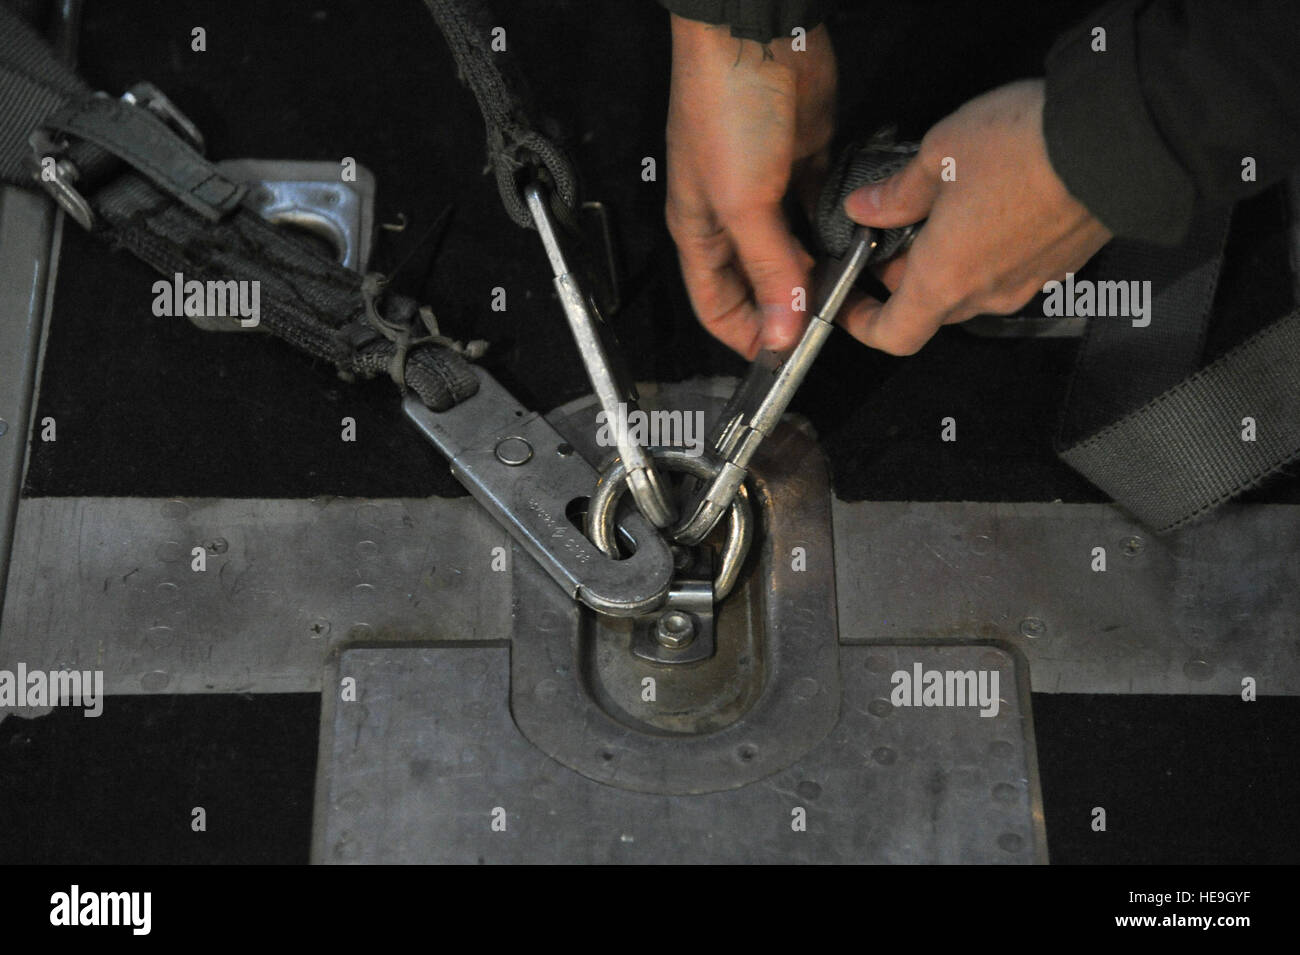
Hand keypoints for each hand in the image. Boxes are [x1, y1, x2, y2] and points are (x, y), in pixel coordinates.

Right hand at [665, 15, 836, 358]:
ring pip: (795, 252)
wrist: (758, 32)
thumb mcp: (743, 203)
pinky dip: (839, 231)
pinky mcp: (805, 163)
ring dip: (818, 271)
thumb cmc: (723, 104)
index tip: (786, 358)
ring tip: (847, 289)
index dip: (748, 337)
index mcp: (699, 230)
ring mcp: (770, 190)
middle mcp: (732, 216)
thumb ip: (768, 270)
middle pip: (760, 284)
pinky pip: (822, 214)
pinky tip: (858, 244)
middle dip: (789, 308)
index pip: (717, 307)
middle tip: (826, 326)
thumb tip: (781, 331)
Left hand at [840, 79, 1112, 354]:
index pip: (892, 335)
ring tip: (942, 206)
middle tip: (891, 230)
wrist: (1118, 139)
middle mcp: (986, 293)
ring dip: (947, 260)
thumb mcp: (939, 156)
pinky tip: (988, 202)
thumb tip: (867, 207)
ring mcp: (1027, 283)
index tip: (847, 301)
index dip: (861, 323)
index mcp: (944, 279)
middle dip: (903, 276)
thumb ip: (897, 191)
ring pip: (969, 288)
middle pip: (929, 308)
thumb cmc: (1026, 147)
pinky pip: (1008, 270)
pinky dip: (987, 250)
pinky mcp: (1059, 265)